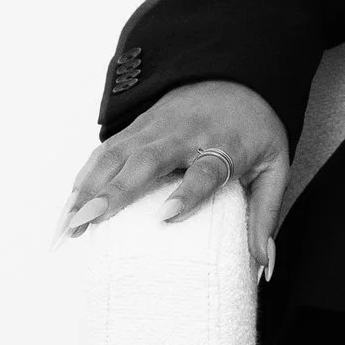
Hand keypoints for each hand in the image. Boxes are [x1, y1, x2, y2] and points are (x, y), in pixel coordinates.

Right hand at [57, 80, 292, 283]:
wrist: (238, 77)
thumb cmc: (256, 129)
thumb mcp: (274, 168)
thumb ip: (266, 216)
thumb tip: (263, 267)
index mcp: (223, 145)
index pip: (203, 171)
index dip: (186, 193)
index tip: (167, 216)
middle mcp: (184, 135)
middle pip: (145, 161)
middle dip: (115, 191)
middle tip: (90, 221)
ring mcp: (155, 128)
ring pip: (115, 155)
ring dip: (88, 188)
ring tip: (70, 224)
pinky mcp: (137, 127)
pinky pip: (105, 152)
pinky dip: (84, 177)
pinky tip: (70, 205)